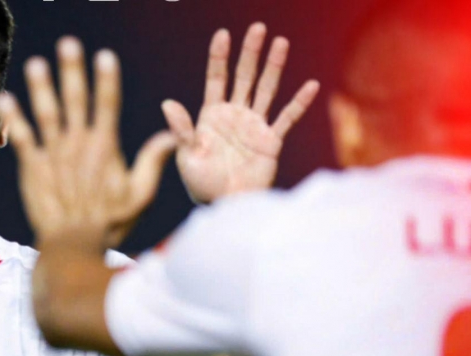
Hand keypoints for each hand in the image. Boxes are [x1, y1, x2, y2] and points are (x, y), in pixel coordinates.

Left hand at [0, 38, 175, 249]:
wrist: (74, 245)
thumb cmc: (110, 223)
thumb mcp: (140, 195)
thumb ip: (153, 163)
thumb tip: (171, 136)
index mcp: (105, 148)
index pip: (108, 105)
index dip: (106, 79)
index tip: (104, 55)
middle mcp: (78, 145)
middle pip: (76, 100)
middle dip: (73, 71)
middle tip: (69, 44)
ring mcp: (54, 155)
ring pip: (47, 114)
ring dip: (41, 87)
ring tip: (36, 64)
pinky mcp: (33, 168)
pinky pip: (22, 139)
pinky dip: (14, 119)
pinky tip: (6, 99)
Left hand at [163, 23, 319, 203]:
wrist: (225, 206)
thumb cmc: (202, 184)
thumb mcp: (186, 157)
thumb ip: (181, 130)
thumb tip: (167, 103)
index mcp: (211, 116)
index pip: (216, 79)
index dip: (219, 57)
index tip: (223, 34)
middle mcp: (234, 115)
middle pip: (243, 77)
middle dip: (250, 53)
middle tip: (258, 27)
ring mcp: (254, 126)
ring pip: (266, 90)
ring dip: (273, 67)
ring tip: (280, 43)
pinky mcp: (271, 140)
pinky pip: (287, 118)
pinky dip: (298, 102)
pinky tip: (310, 85)